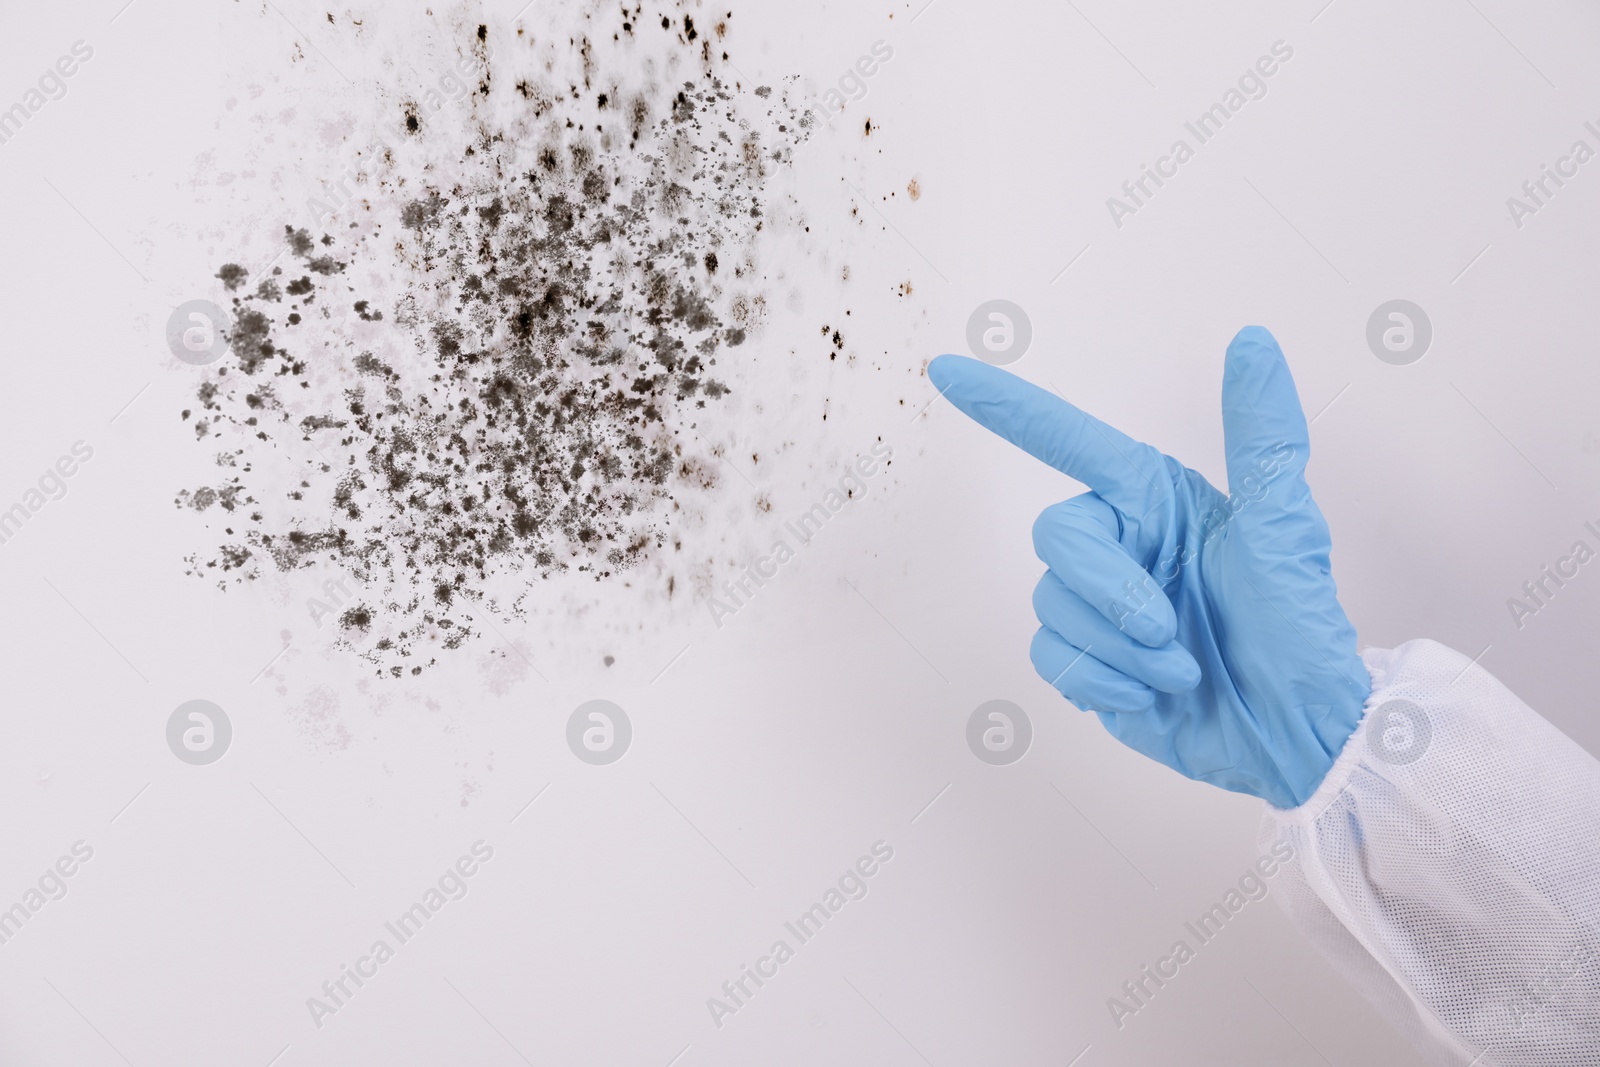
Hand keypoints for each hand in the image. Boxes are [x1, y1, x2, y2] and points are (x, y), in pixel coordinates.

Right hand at [929, 326, 1370, 808]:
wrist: (1295, 732)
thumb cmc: (1298, 625)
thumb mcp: (1286, 526)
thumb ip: (1263, 434)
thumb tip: (1254, 341)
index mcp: (1153, 498)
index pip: (1066, 439)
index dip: (1006, 407)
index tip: (949, 371)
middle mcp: (1118, 542)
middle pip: (1055, 536)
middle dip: (1107, 590)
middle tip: (1166, 628)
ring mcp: (1097, 605)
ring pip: (1050, 604)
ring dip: (1118, 647)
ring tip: (1179, 668)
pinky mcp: (1086, 662)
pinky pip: (1051, 657)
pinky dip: (1101, 681)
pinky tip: (1151, 693)